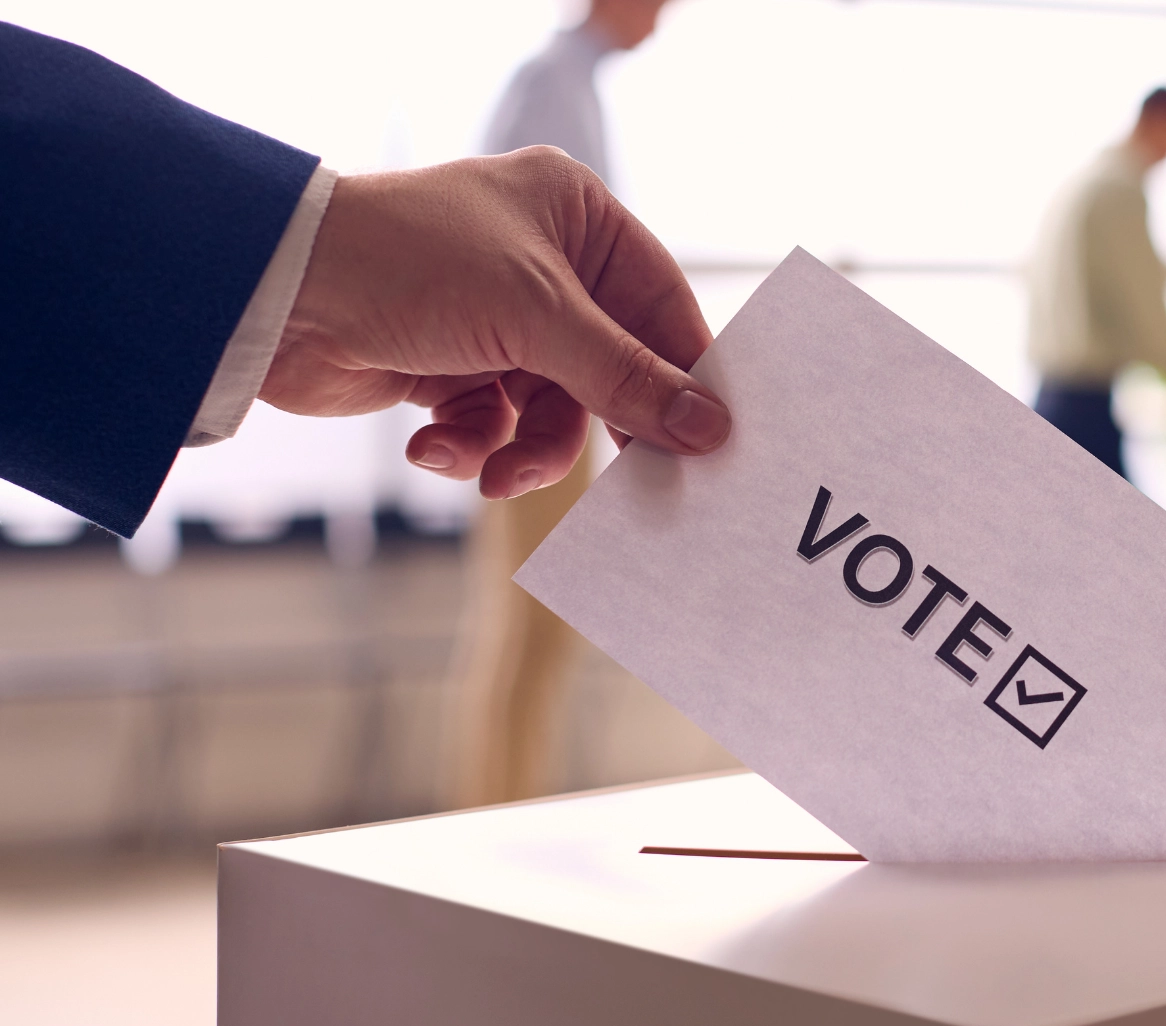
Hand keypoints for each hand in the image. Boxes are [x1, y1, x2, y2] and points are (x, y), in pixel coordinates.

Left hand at [263, 147, 729, 499]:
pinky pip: (495, 425)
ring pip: (552, 409)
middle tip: (635, 485)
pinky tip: (435, 446)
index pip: (658, 302)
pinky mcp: (450, 367)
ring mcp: (494, 318)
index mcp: (574, 215)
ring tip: (498, 475)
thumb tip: (710, 428)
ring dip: (526, 451)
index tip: (709, 437)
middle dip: (600, 423)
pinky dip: (472, 446)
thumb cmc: (408, 263)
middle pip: (609, 366)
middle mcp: (541, 262)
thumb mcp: (538, 318)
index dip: (682, 372)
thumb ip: (628, 378)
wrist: (271, 292)